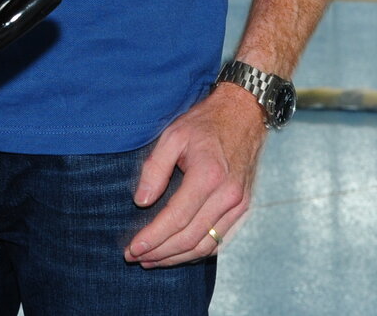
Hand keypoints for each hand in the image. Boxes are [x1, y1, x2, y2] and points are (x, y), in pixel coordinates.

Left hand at [124, 85, 265, 267]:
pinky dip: (197, 251)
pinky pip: (220, 240)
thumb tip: (140, 202)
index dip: (153, 237)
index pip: (176, 218)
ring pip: (206, 245)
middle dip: (160, 252)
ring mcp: (239, 205)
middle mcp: (228, 196)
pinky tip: (177, 253)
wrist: (244, 116)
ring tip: (151, 260)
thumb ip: (154, 168)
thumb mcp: (172, 135)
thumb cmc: (204, 123)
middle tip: (135, 257)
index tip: (132, 248)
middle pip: (190, 238)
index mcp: (208, 176)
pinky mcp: (243, 209)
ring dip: (177, 257)